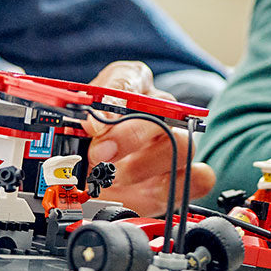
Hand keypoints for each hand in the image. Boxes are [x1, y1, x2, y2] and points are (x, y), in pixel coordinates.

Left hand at [85, 60, 214, 216]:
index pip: (128, 78)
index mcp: (129, 85)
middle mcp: (158, 109)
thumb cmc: (85, 144)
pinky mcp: (184, 176)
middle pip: (161, 111)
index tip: (93, 122)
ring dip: (143, 166)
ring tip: (112, 179)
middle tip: (98, 155)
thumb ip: (76, 121)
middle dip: (128, 135)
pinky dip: (175, 187)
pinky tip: (145, 192)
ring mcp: (174, 142)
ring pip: (182, 144)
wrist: (95, 179)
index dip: (113, 97)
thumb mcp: (71, 128)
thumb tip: (89, 124)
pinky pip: (199, 177)